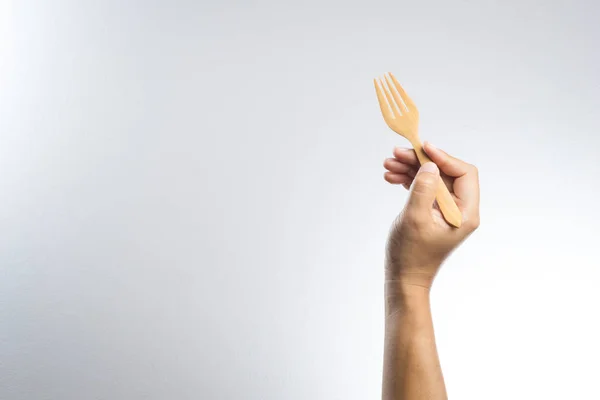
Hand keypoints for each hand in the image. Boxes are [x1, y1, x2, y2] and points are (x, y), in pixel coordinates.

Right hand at [383, 142, 479, 289]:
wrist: (403, 277)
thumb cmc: (410, 254)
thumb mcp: (415, 218)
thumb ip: (423, 189)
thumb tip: (430, 165)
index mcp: (465, 213)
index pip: (464, 173)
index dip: (444, 158)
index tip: (423, 148)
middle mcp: (459, 209)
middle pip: (445, 173)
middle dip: (420, 161)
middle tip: (396, 154)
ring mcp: (445, 211)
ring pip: (432, 178)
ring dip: (411, 169)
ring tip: (388, 165)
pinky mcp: (432, 212)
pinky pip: (423, 188)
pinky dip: (408, 180)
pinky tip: (391, 177)